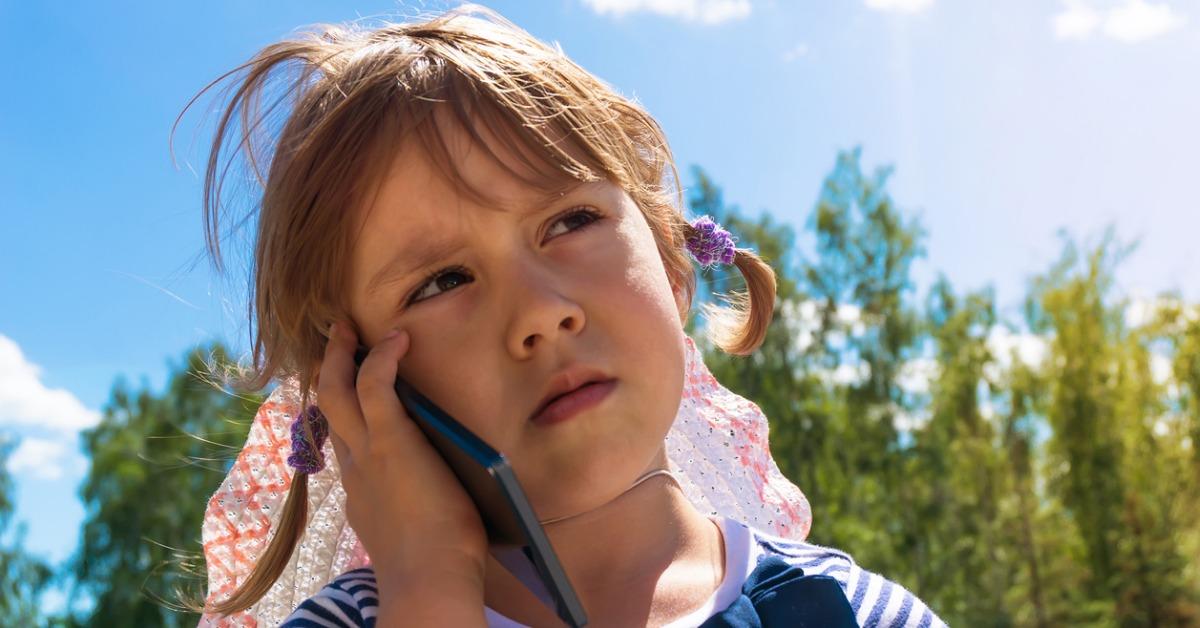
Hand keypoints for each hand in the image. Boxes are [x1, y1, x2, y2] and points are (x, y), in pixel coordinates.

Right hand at [315, 321, 487, 593]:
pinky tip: (397, 339)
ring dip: (341, 355)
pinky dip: (382, 357)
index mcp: (361, 491)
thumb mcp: (419, 525)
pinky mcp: (390, 441)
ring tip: (348, 328)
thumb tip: (449, 480)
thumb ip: (421, 497)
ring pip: (337, 391)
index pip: (342, 440)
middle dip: (328, 370)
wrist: (431, 579)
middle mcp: (354, 468)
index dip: (341, 410)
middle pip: (327, 408)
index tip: (345, 388)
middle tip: (334, 341)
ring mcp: (367, 452)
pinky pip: (374, 385)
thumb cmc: (438, 564)